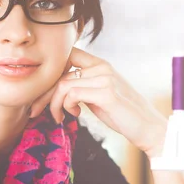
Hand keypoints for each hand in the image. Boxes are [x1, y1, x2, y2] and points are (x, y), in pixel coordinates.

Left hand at [48, 48, 167, 157]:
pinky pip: (72, 94)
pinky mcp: (106, 93)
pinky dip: (66, 107)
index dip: (51, 72)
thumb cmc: (123, 115)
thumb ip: (84, 88)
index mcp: (101, 65)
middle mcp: (103, 67)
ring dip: (55, 104)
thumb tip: (59, 90)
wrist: (148, 128)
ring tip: (60, 116)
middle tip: (35, 109)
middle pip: (59, 72)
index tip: (45, 92)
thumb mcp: (99, 96)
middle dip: (43, 93)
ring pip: (63, 84)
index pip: (68, 55)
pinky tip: (75, 115)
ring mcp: (105, 78)